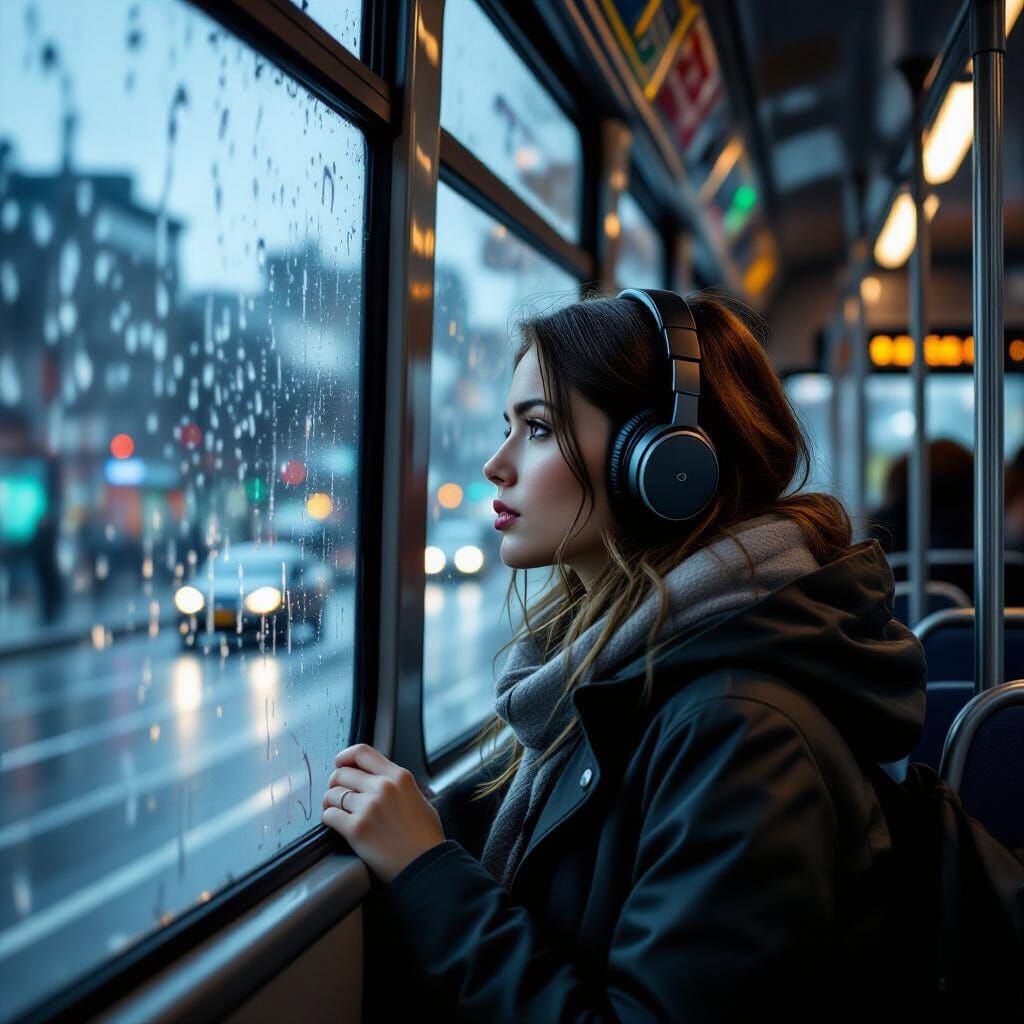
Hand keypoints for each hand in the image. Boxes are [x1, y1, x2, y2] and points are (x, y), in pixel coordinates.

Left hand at [322, 744, 445, 882]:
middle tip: (338, 796)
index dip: (345, 757)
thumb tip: (378, 779)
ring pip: (332, 794)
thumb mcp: (418, 798)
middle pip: (341, 773)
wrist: (426, 865)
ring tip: (336, 812)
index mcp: (399, 776)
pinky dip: (329, 819)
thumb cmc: (425, 837)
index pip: (362, 752)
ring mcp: (368, 807)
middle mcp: (382, 787)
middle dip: (336, 784)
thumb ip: (397, 785)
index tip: (339, 764)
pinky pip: (329, 815)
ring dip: (330, 803)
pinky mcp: (357, 829)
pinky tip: (337, 825)